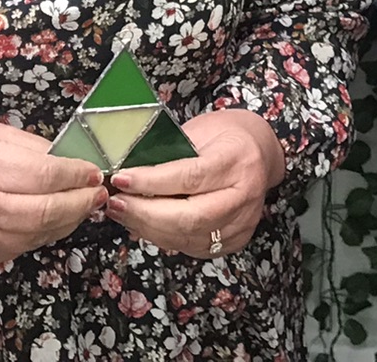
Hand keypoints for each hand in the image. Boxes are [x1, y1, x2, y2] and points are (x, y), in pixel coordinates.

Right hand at [0, 121, 105, 269]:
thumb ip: (26, 146)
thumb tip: (67, 156)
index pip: (45, 175)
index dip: (76, 175)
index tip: (94, 171)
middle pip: (46, 211)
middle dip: (81, 203)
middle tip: (99, 193)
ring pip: (37, 235)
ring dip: (67, 221)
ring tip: (83, 206)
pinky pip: (19, 248)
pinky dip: (41, 235)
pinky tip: (52, 221)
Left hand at [106, 109, 284, 258]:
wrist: (261, 151)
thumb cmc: (226, 135)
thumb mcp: (199, 130)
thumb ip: (168, 153)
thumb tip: (128, 174)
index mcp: (237, 159)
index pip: (189, 177)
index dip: (151, 183)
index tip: (122, 180)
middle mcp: (244, 194)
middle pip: (189, 217)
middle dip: (145, 214)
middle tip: (116, 203)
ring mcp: (243, 222)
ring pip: (188, 237)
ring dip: (148, 228)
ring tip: (123, 213)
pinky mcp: (236, 240)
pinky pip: (193, 246)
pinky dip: (164, 237)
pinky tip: (144, 224)